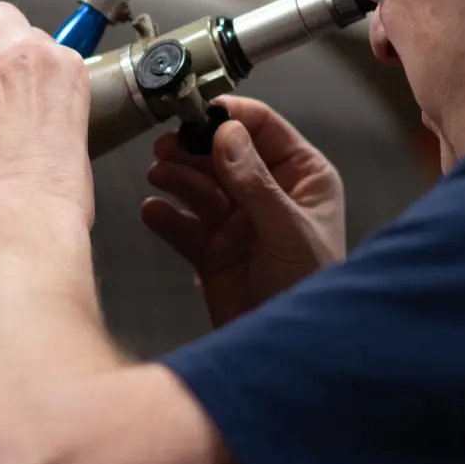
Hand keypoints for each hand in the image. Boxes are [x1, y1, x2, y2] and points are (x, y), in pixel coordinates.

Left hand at [0, 0, 93, 243]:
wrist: (29, 216)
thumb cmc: (56, 194)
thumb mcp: (75, 136)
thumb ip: (57, 110)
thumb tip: (42, 119)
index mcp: (65, 68)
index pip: (37, 36)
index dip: (16, 49)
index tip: (6, 65)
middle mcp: (27, 56)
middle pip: (0, 15)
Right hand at [141, 96, 344, 327]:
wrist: (289, 353)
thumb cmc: (311, 288)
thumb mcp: (287, 231)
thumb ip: (255, 183)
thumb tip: (228, 133)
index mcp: (302, 177)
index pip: (263, 128)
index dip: (229, 115)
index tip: (196, 111)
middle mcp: (268, 193)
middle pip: (222, 152)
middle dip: (193, 148)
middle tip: (166, 145)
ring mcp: (237, 221)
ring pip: (198, 185)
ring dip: (176, 177)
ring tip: (159, 175)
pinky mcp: (212, 250)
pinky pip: (182, 224)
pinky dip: (165, 216)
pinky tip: (153, 211)